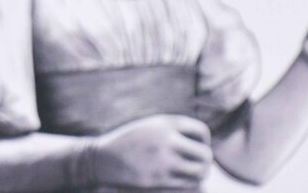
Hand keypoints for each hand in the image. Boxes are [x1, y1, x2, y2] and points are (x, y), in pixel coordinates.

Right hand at [86, 114, 212, 189]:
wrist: (103, 158)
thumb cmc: (129, 141)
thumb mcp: (151, 126)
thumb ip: (173, 129)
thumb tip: (202, 139)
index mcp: (166, 123)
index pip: (202, 132)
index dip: (204, 142)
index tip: (197, 147)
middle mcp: (167, 140)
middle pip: (205, 154)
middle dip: (205, 161)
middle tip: (199, 164)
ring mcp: (163, 161)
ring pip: (199, 172)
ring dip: (200, 173)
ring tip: (194, 173)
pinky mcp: (158, 179)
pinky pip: (187, 184)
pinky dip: (190, 183)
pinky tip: (182, 180)